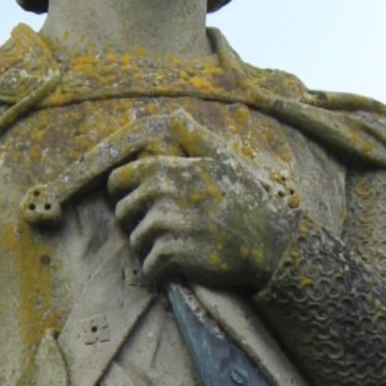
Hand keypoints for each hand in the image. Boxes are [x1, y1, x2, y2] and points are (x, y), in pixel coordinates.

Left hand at [104, 111, 301, 289]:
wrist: (269, 241)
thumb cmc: (246, 198)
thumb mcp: (223, 158)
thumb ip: (194, 137)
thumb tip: (177, 114)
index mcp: (165, 169)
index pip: (117, 180)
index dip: (122, 194)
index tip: (137, 205)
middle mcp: (160, 193)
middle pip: (123, 214)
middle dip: (137, 224)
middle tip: (163, 231)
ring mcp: (166, 224)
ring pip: (136, 242)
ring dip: (150, 249)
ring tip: (177, 247)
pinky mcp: (172, 253)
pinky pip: (148, 267)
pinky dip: (158, 272)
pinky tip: (177, 267)